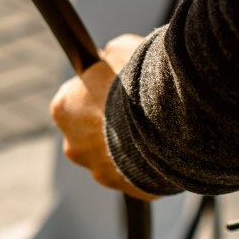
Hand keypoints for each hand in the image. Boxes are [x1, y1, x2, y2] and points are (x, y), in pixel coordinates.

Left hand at [49, 34, 158, 200]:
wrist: (175, 118)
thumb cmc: (142, 80)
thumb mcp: (120, 50)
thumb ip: (107, 58)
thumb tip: (107, 57)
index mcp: (63, 109)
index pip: (73, 99)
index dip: (95, 91)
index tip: (114, 87)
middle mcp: (74, 144)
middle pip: (90, 132)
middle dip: (110, 122)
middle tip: (138, 109)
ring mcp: (100, 171)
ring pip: (113, 156)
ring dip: (129, 145)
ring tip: (157, 129)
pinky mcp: (128, 188)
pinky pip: (138, 174)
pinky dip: (149, 163)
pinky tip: (166, 148)